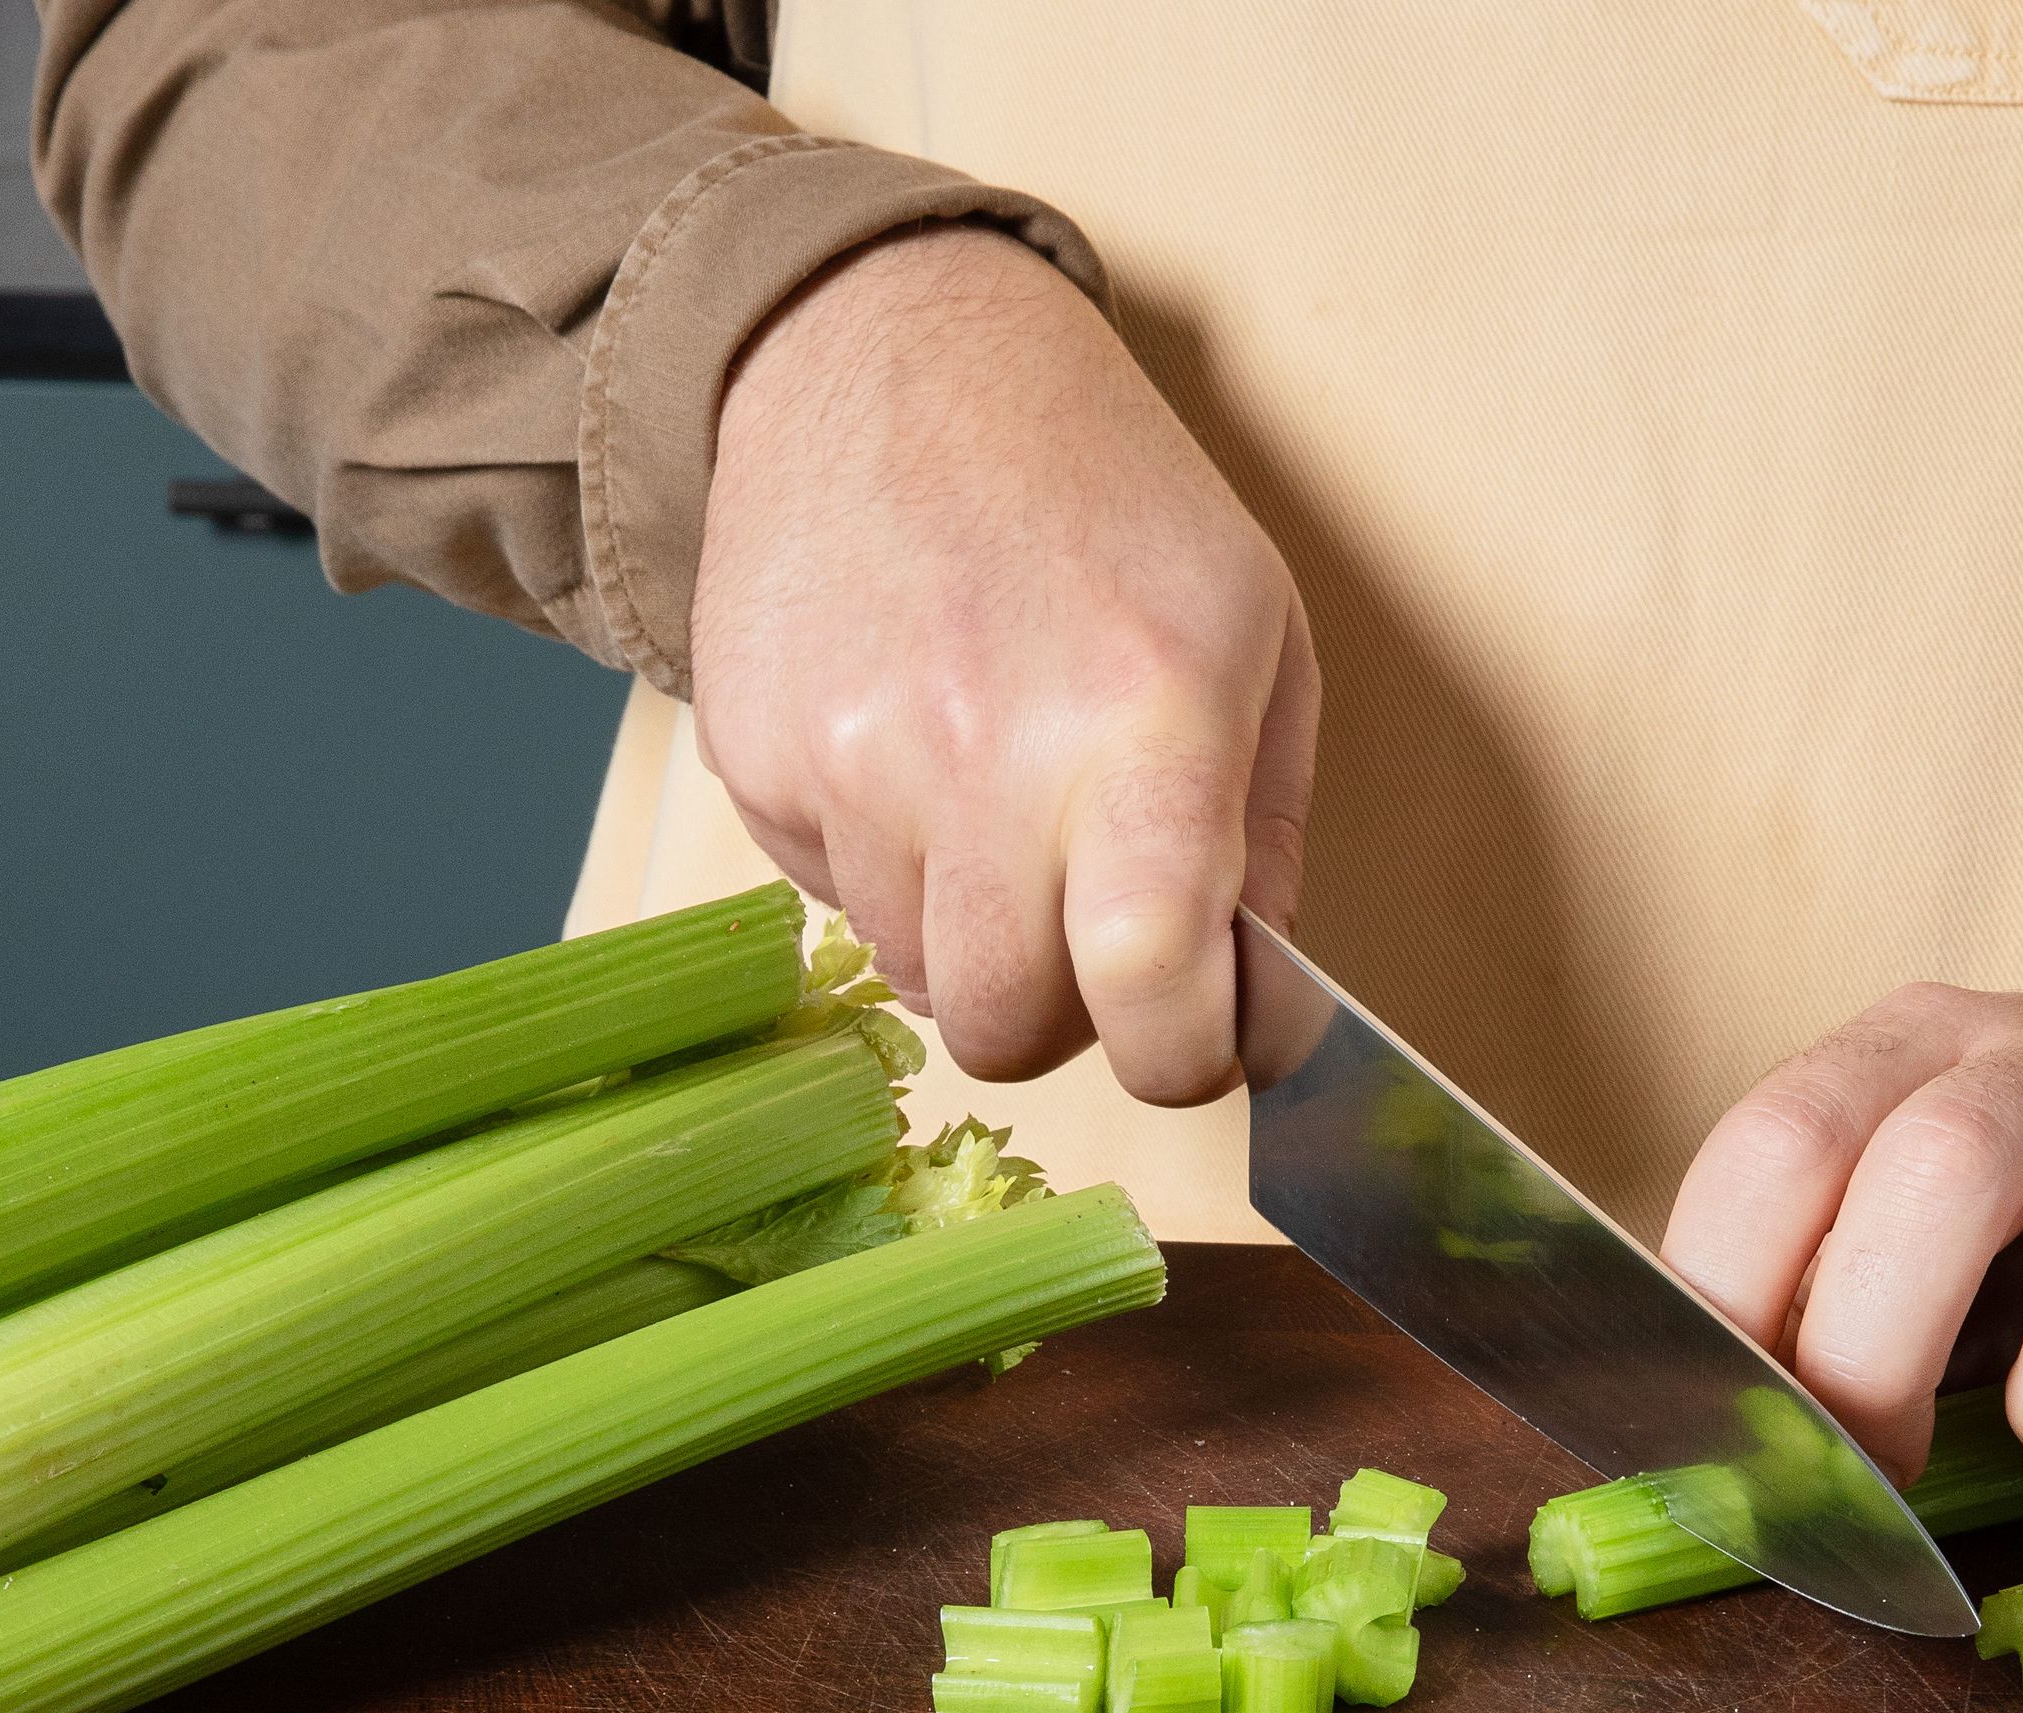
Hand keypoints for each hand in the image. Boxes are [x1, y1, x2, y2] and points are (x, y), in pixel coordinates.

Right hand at [691, 225, 1318, 1103]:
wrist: (880, 346)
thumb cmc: (1098, 492)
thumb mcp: (1254, 629)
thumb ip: (1268, 837)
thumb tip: (1255, 1004)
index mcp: (1147, 719)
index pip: (1152, 991)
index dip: (1191, 1057)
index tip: (1206, 1038)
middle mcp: (988, 750)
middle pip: (1008, 1031)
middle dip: (1065, 1015)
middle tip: (1091, 931)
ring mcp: (852, 757)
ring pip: (917, 979)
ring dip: (972, 936)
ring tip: (997, 803)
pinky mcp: (755, 756)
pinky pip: (831, 902)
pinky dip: (883, 869)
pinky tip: (910, 747)